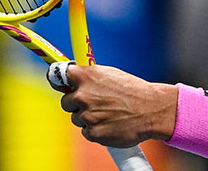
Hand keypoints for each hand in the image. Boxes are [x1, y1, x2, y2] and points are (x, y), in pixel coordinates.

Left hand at [55, 64, 176, 147]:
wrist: (151, 110)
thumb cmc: (132, 91)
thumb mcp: (109, 75)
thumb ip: (89, 77)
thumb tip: (74, 80)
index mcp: (86, 76)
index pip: (56, 75)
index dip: (56, 79)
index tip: (56, 82)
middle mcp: (83, 95)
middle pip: (66, 102)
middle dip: (76, 104)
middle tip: (93, 104)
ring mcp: (87, 115)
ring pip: (77, 118)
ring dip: (88, 118)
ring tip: (108, 114)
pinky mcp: (93, 133)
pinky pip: (86, 132)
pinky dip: (96, 130)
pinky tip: (110, 124)